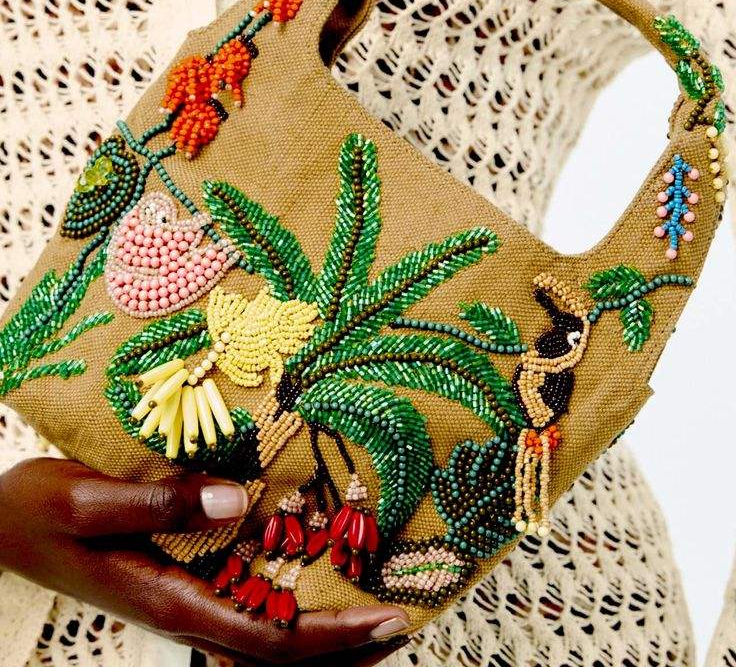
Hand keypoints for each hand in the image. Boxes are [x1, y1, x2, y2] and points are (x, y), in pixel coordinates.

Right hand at [0, 458, 409, 665]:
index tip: (388, 621)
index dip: (331, 637)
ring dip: (320, 635)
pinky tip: (309, 580)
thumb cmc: (36, 511)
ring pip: (264, 637)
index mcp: (170, 599)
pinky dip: (286, 606)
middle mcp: (185, 610)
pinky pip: (244, 606)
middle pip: (277, 653)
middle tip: (401, 625)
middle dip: (341, 649)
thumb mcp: (87, 500)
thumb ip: (161, 501)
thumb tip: (243, 501)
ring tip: (371, 616)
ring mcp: (183, 600)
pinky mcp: (179, 581)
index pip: (268, 638)